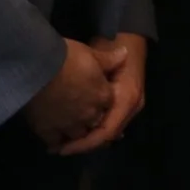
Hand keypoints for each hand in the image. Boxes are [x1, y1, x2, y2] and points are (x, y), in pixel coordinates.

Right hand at [22, 38, 113, 151]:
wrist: (38, 68)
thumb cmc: (66, 57)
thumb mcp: (90, 53)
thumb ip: (108, 59)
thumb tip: (125, 53)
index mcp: (103, 96)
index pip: (109, 104)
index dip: (103, 103)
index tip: (98, 103)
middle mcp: (90, 114)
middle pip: (95, 123)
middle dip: (91, 122)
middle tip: (84, 119)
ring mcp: (71, 125)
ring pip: (78, 136)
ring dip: (75, 135)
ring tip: (68, 133)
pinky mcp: (50, 131)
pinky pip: (55, 142)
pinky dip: (55, 142)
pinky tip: (52, 143)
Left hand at [59, 33, 148, 156]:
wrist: (128, 40)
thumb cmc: (111, 47)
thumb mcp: (99, 58)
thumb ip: (91, 77)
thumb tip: (71, 97)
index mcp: (126, 99)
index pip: (107, 131)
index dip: (85, 143)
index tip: (63, 147)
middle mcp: (130, 108)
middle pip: (106, 137)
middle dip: (83, 145)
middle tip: (59, 149)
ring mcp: (128, 109)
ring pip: (106, 134)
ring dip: (85, 141)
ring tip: (61, 145)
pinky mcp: (121, 108)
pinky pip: (106, 127)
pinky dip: (91, 134)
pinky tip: (72, 137)